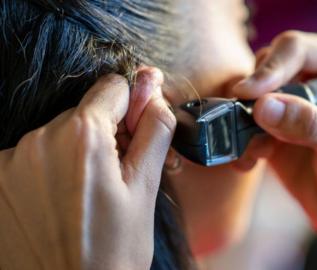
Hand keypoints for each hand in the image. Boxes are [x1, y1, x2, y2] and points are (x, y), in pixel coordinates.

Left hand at [0, 68, 174, 269]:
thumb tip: (155, 93)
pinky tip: (61, 202)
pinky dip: (50, 170)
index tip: (135, 134)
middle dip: (105, 134)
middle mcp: (39, 140)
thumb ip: (155, 131)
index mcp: (82, 137)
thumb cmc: (112, 252)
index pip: (112, 87)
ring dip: (76, 152)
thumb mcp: (146, 189)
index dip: (131, 107)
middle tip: (116, 177)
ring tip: (88, 195)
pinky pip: (32, 157)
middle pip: (84, 113)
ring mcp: (11, 161)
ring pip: (58, 135)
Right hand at [232, 31, 316, 268]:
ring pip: (248, 96)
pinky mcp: (273, 126)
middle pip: (265, 68)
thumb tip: (263, 106)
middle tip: (249, 125)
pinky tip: (251, 161)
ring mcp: (291, 101)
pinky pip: (242, 123)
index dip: (270, 70)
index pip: (296, 50)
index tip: (249, 95)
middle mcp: (313, 75)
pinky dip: (240, 142)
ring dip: (242, 124)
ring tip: (256, 151)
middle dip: (252, 99)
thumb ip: (308, 124)